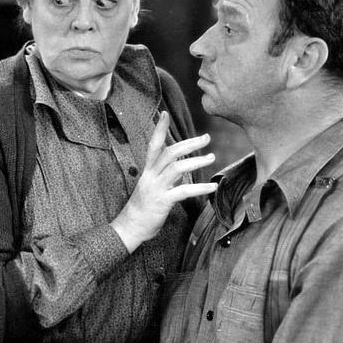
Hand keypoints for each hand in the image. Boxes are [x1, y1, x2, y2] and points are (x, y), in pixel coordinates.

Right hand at [112, 111, 216, 252]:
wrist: (129, 228)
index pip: (153, 145)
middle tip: (206, 137)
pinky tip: (212, 187)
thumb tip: (182, 170)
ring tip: (211, 157)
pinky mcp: (162, 202)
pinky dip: (199, 188)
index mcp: (148, 171)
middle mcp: (151, 176)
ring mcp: (156, 188)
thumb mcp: (153, 188)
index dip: (159, 129)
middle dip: (188, 143)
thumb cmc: (142, 209)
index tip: (164, 113)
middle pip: (169, 152)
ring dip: (195, 161)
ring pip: (176, 168)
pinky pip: (183, 191)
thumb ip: (166, 177)